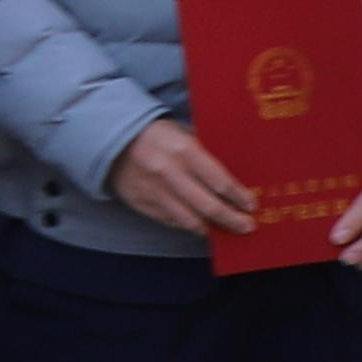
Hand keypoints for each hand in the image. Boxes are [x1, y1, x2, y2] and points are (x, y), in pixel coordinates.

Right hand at [105, 117, 257, 235]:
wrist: (110, 137)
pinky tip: (196, 223)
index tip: (251, 205)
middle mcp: (169, 173)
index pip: (220, 181)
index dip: (239, 197)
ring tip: (221, 229)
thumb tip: (232, 173)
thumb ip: (204, 152)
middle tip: (246, 226)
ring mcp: (153, 191)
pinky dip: (186, 224)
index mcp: (183, 151)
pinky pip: (171, 221)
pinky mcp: (141, 203)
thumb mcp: (181, 133)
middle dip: (232, 219)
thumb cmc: (154, 133)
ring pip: (190, 220)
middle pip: (209, 206)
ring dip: (210, 228)